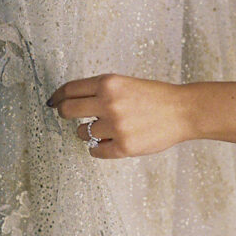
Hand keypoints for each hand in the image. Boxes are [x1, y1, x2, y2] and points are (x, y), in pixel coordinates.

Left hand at [47, 74, 191, 158]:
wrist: (183, 111)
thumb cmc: (155, 97)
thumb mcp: (125, 83)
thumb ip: (100, 90)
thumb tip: (69, 99)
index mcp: (108, 83)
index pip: (70, 89)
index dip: (57, 96)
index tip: (53, 102)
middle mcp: (108, 103)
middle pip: (67, 111)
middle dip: (64, 114)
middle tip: (68, 116)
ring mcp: (116, 126)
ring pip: (81, 133)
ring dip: (87, 132)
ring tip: (106, 129)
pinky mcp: (124, 147)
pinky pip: (96, 151)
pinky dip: (98, 149)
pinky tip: (108, 144)